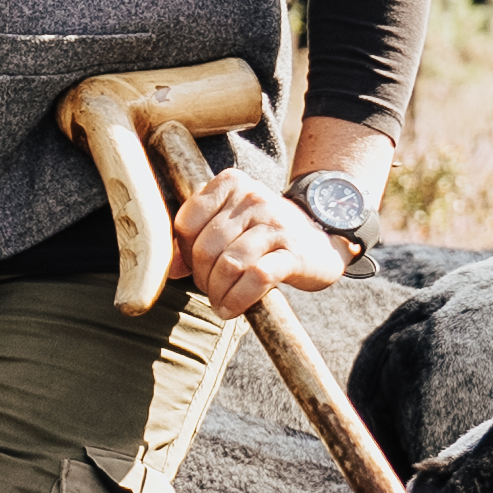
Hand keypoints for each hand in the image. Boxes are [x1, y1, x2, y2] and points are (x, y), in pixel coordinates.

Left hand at [168, 165, 346, 318]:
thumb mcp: (231, 223)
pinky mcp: (293, 252)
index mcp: (231, 183)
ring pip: (230, 264)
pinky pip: (257, 278)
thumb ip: (197, 238)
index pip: (187, 223)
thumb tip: (170, 269)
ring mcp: (275, 224)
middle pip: (206, 247)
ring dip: (218, 292)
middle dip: (202, 278)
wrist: (323, 236)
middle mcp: (253, 198)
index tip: (194, 269)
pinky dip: (239, 299)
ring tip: (220, 302)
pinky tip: (233, 308)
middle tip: (210, 290)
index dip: (185, 254)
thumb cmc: (265, 232)